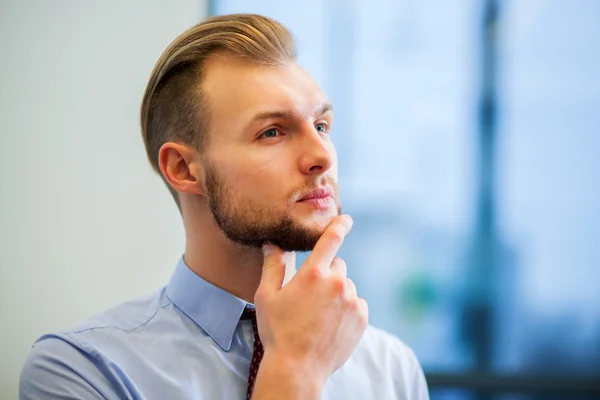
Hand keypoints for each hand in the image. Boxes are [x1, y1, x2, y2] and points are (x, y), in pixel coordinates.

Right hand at [254, 215, 368, 384]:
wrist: (298, 368)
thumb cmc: (278, 331)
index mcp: (313, 274)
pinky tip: (330, 323)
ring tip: (318, 314)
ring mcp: (352, 301)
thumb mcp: (267, 296)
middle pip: (337, 265)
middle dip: (325, 274)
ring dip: (336, 292)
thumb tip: (271, 242)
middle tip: (310, 295)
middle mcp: (337, 284)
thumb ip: (272, 265)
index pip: (331, 240)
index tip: (346, 219)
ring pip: (346, 286)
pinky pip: (356, 303)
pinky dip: (347, 308)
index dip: (339, 225)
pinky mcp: (361, 318)